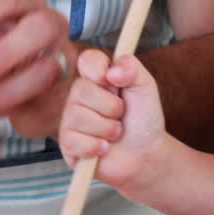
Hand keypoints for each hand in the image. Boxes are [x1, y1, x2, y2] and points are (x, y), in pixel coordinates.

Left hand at [0, 0, 75, 136]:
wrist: (38, 93)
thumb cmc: (3, 57)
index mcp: (28, 7)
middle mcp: (51, 27)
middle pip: (41, 29)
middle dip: (4, 52)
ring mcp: (62, 59)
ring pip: (45, 71)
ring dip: (3, 91)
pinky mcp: (60, 91)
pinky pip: (36, 100)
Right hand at [57, 50, 169, 194]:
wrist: (146, 154)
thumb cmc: (143, 120)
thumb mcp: (145, 87)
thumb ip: (132, 68)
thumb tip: (112, 71)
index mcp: (96, 78)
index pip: (87, 60)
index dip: (99, 70)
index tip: (114, 82)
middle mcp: (79, 97)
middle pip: (80, 90)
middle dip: (110, 107)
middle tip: (120, 116)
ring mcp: (70, 121)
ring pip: (76, 116)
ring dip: (106, 129)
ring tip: (115, 134)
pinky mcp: (68, 145)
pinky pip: (72, 140)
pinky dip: (95, 147)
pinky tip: (104, 148)